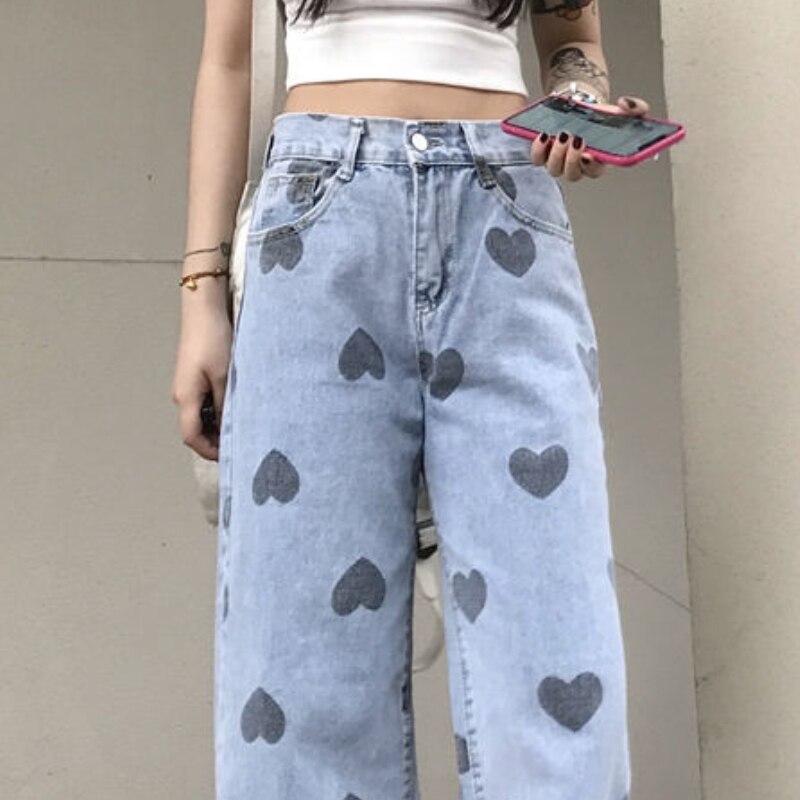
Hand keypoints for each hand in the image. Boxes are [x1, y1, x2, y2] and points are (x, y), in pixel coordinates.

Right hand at [171, 305, 232, 460]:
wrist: (204, 310)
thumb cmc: (213, 340)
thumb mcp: (224, 377)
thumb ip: (224, 405)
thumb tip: (227, 428)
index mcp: (185, 397)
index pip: (191, 437)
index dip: (209, 451)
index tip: (229, 457)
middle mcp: (181, 394)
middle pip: (194, 429)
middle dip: (214, 440)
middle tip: (239, 443)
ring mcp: (185, 385)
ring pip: (199, 416)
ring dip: (216, 425)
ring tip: (240, 426)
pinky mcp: (192, 376)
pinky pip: (202, 402)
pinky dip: (215, 410)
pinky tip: (233, 407)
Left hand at [529, 94, 650, 180]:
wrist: (579, 109)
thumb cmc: (600, 116)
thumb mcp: (621, 110)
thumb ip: (636, 107)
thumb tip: (625, 104)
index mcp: (598, 161)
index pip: (595, 171)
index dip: (592, 166)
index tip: (589, 154)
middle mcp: (577, 166)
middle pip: (572, 174)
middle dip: (572, 159)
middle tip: (575, 139)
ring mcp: (559, 162)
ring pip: (554, 169)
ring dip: (556, 154)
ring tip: (561, 134)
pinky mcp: (544, 154)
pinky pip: (537, 159)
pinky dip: (538, 149)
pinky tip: (543, 136)